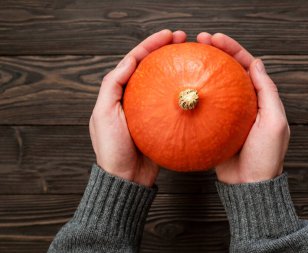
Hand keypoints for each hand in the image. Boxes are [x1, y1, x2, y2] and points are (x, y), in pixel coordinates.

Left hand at [90, 29, 186, 186]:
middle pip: (150, 67)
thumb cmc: (112, 149)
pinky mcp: (160, 122)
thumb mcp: (104, 114)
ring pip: (162, 82)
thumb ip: (113, 86)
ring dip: (174, 67)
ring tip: (189, 54)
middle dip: (164, 50)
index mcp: (118, 93)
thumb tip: (129, 61)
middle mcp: (133, 97)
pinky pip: (171, 101)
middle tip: (183, 39)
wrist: (126, 178)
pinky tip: (192, 85)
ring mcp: (148, 109)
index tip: (168, 36)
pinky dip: (180, 90)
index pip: (134, 61)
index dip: (150, 45)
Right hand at [197, 32, 289, 183]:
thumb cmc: (265, 156)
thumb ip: (267, 92)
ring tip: (190, 57)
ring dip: (204, 71)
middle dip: (216, 53)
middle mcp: (245, 102)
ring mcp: (229, 113)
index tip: (216, 39)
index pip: (248, 65)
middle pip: (229, 71)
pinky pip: (206, 106)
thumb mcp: (274, 121)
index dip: (233, 49)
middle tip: (199, 40)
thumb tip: (256, 63)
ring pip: (216, 86)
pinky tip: (186, 87)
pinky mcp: (216, 125)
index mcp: (261, 98)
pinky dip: (198, 95)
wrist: (249, 185)